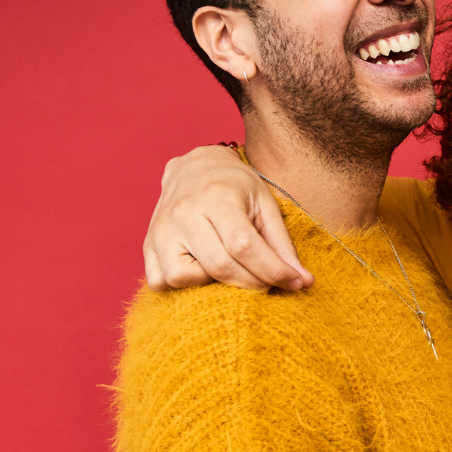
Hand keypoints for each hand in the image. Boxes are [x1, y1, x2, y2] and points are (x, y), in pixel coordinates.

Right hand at [143, 145, 313, 290]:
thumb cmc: (235, 186)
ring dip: (211, 283)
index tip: (294, 283)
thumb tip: (303, 281)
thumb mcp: (264, 203)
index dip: (272, 270)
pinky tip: (201, 270)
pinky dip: (180, 284)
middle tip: (268, 283)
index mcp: (217, 197)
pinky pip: (158, 280)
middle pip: (218, 265)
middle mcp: (184, 213)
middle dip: (251, 283)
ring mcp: (161, 229)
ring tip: (228, 269)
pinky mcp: (147, 243)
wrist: (195, 166)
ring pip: (181, 277)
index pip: (244, 245)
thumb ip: (282, 243)